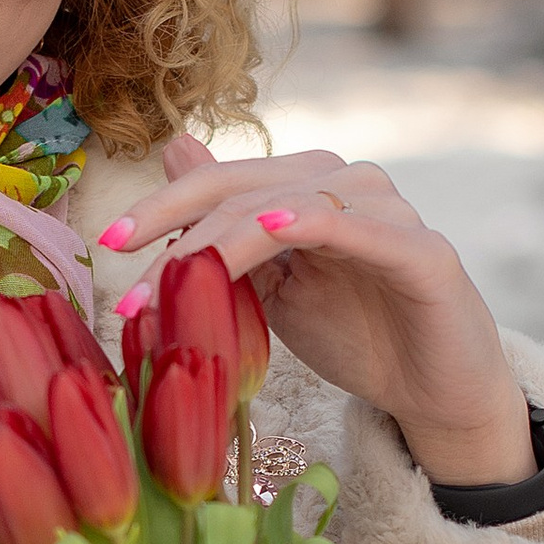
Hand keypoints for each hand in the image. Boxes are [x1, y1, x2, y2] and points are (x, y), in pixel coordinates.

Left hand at [102, 133, 534, 487]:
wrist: (435, 393)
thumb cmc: (355, 336)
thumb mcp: (272, 287)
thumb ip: (227, 230)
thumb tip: (173, 151)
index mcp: (307, 188)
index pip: (223, 184)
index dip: (163, 207)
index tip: (108, 244)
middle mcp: (349, 184)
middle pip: (247, 189)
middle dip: (179, 228)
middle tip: (123, 267)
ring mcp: (388, 213)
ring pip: (291, 206)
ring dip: (226, 240)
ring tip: (178, 271)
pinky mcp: (424, 254)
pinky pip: (361, 229)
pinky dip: (313, 223)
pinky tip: (269, 229)